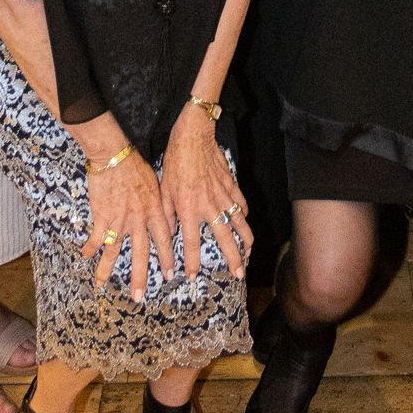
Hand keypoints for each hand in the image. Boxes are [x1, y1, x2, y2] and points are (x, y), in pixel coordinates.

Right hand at [81, 143, 175, 302]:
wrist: (114, 155)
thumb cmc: (136, 166)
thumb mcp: (156, 185)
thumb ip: (161, 206)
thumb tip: (168, 222)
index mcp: (155, 210)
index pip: (164, 239)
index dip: (167, 258)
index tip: (169, 275)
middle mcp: (139, 219)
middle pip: (141, 253)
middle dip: (140, 276)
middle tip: (138, 296)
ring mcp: (119, 220)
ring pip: (114, 250)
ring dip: (107, 270)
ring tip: (101, 286)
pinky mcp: (102, 216)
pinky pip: (96, 237)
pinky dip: (90, 248)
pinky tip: (85, 256)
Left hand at [162, 107, 250, 281]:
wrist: (194, 135)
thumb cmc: (175, 160)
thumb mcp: (163, 188)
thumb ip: (168, 213)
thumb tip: (170, 233)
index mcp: (188, 208)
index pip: (191, 243)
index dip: (191, 262)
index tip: (192, 277)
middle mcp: (208, 206)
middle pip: (224, 238)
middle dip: (232, 258)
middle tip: (238, 274)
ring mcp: (223, 195)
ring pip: (238, 222)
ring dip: (245, 239)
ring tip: (249, 253)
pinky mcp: (231, 183)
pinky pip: (240, 202)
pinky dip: (244, 214)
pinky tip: (245, 221)